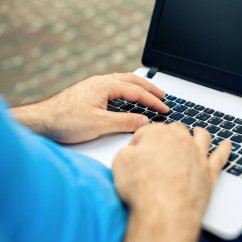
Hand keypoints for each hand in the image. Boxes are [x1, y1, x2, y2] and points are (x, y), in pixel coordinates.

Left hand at [11, 73, 168, 143]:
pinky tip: (127, 96)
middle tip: (163, 96)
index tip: (164, 108)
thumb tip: (145, 121)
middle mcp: (101, 82)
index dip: (153, 101)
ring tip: (150, 93)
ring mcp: (94, 85)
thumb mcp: (99, 124)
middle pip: (132, 80)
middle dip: (150, 88)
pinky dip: (128, 89)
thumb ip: (124, 122)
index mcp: (105, 86)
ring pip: (123, 81)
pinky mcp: (89, 92)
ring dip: (139, 87)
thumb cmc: (66, 121)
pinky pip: (115, 85)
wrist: (41, 120)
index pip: (136, 92)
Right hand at [112, 123, 230, 241]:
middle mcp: (181, 141)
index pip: (148, 131)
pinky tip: (227, 145)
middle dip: (170, 132)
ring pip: (201, 137)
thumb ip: (128, 151)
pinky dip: (224, 149)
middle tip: (166, 139)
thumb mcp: (121, 163)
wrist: (164, 209)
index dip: (140, 141)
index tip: (136, 150)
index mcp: (158, 134)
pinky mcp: (209, 172)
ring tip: (199, 131)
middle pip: (176, 130)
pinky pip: (220, 156)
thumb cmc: (142, 187)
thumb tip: (134, 151)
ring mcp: (197, 155)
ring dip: (199, 133)